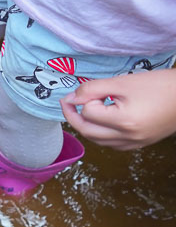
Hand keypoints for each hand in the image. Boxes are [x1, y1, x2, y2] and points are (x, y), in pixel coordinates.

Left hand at [60, 70, 175, 150]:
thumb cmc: (158, 85)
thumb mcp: (121, 82)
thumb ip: (93, 89)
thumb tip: (72, 98)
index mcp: (124, 122)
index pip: (88, 113)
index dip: (82, 99)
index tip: (85, 90)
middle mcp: (128, 138)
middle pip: (88, 132)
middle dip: (73, 116)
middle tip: (68, 102)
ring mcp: (135, 143)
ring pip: (98, 140)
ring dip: (86, 126)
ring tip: (84, 109)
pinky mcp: (141, 144)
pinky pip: (112, 144)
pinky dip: (101, 134)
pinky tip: (101, 121)